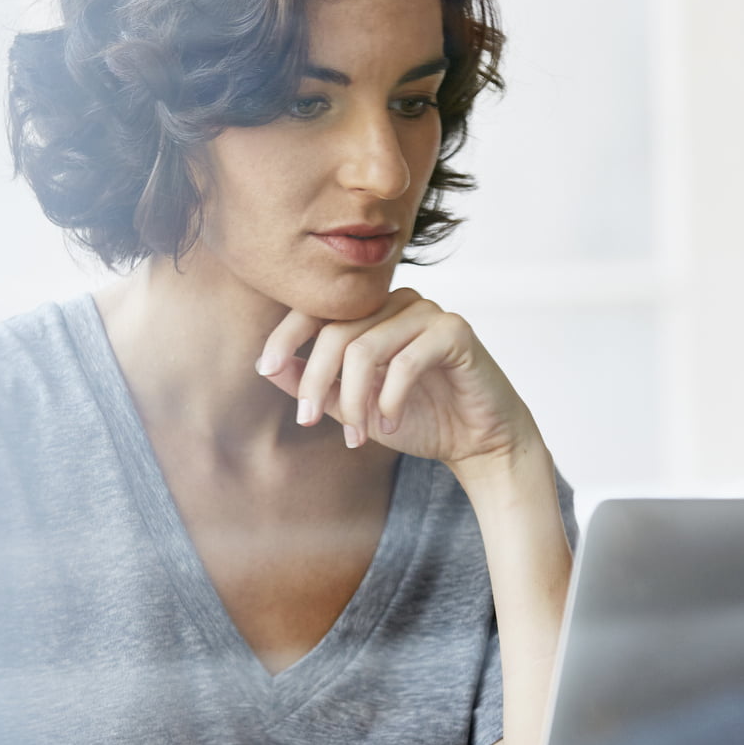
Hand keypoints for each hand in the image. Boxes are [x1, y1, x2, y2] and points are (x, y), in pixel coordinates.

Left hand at [254, 288, 538, 472]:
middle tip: (307, 420)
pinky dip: (389, 400)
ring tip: (359, 435)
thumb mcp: (351, 406)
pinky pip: (405, 361)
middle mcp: (397, 302)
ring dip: (354, 401)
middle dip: (316, 382)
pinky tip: (389, 425)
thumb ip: (313, 384)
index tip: (265, 368)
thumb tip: (267, 366)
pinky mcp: (455, 331)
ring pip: (366, 348)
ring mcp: (427, 312)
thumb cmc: (416, 418)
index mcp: (371, 312)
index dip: (286, 335)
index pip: (317, 309)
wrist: (477, 441)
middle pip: (336, 332)